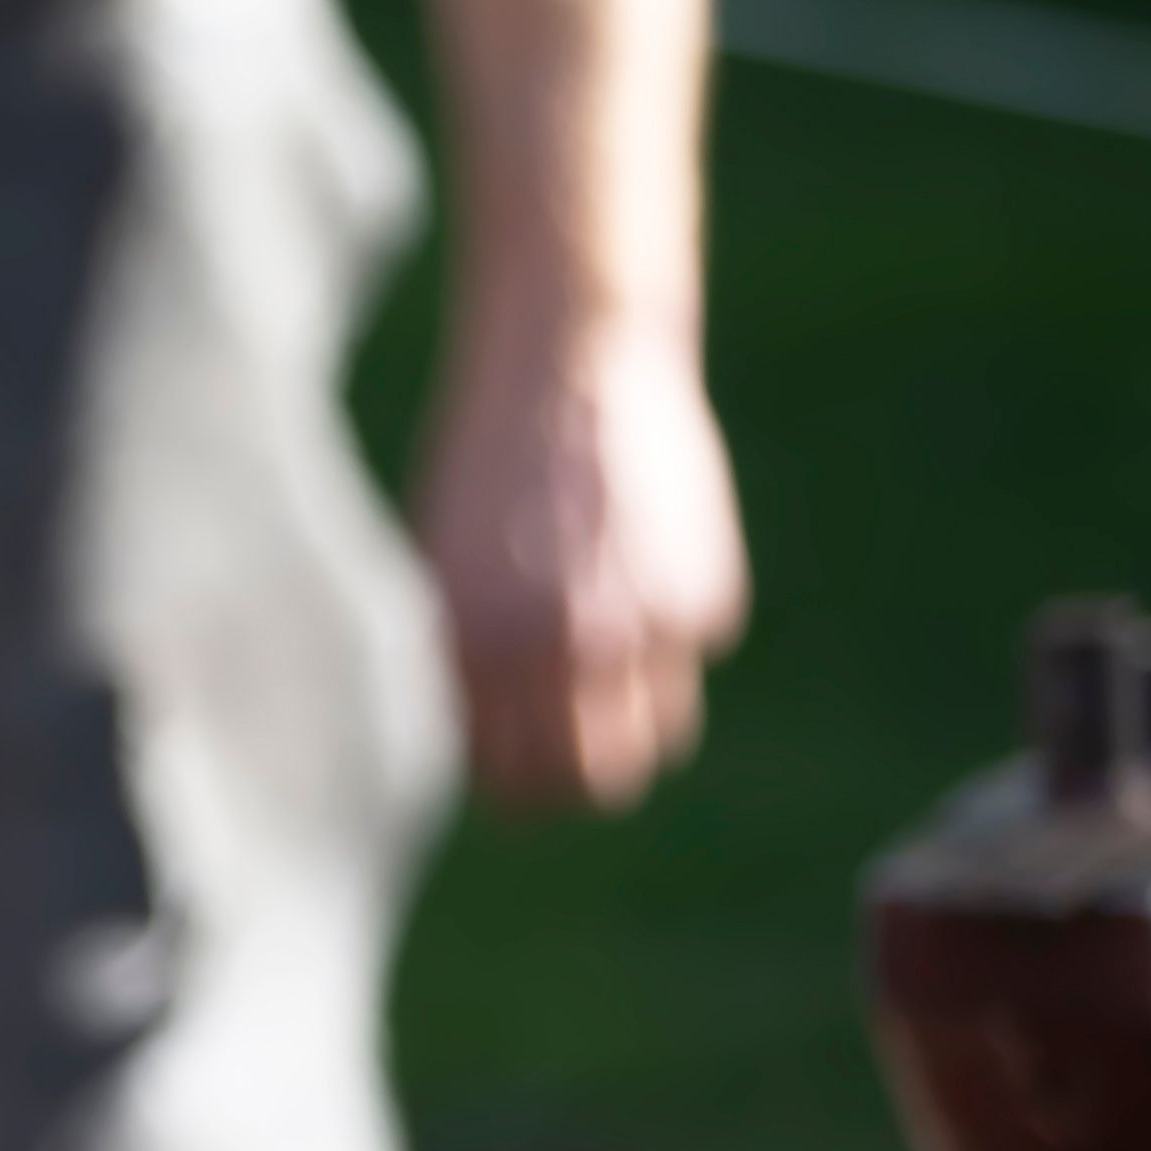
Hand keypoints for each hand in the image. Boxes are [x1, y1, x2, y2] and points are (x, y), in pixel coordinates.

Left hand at [417, 313, 749, 811]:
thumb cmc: (487, 465)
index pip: (508, 781)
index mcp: (480, 647)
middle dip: (576, 780)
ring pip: (655, 742)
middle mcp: (566, 649)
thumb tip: (480, 751)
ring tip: (604, 671)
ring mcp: (646, 627)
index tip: (514, 772)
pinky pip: (691, 661)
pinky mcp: (706, 598)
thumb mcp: (443, 569)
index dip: (512, 788)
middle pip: (590, 782)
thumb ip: (465, 662)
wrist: (573, 363)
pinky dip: (670, 642)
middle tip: (567, 748)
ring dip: (631, 727)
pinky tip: (642, 575)